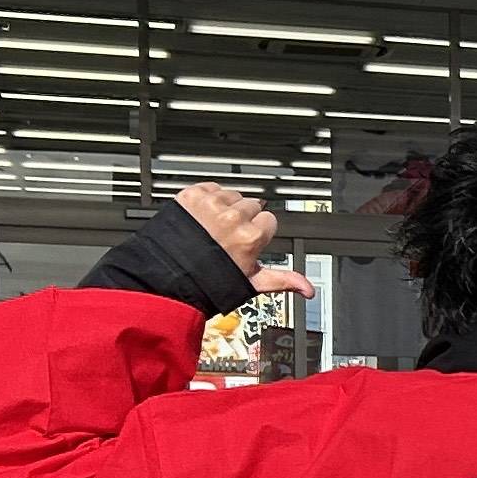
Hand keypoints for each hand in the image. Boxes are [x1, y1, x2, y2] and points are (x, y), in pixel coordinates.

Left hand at [178, 184, 314, 300]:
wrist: (169, 278)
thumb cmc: (207, 283)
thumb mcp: (251, 283)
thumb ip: (283, 280)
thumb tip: (308, 289)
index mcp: (251, 236)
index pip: (267, 219)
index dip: (257, 231)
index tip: (247, 241)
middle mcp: (233, 217)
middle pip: (251, 204)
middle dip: (243, 218)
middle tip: (228, 237)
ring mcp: (211, 205)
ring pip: (230, 194)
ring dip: (225, 207)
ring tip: (213, 227)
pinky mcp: (191, 197)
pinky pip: (209, 188)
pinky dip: (206, 199)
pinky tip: (201, 218)